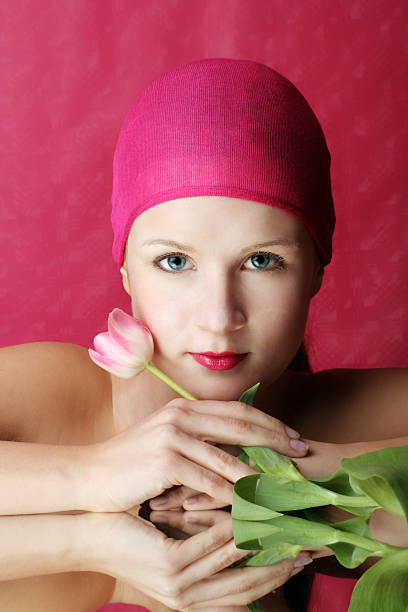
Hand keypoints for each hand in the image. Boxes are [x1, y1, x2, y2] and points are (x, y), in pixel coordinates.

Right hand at [81, 397, 308, 512]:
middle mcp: (181, 414)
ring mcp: (172, 436)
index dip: (270, 423)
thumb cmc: (132, 463)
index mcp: (185, 407)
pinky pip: (207, 481)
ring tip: (283, 487)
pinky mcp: (165, 461)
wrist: (91, 477)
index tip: (294, 438)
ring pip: (228, 457)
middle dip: (276, 440)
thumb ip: (200, 437)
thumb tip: (239, 447)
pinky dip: (230, 495)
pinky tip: (247, 506)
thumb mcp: (168, 440)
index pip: (239, 410)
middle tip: (302, 454)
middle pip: (242, 424)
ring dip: (259, 474)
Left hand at [82, 508, 313, 610]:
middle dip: (282, 569)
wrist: (91, 528)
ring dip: (265, 550)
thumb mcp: (177, 536)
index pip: (247, 589)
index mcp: (196, 592)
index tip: (304, 554)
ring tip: (289, 529)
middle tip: (311, 549)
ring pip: (234, 572)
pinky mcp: (169, 568)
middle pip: (249, 588)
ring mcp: (181, 586)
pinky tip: (247, 516)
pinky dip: (231, 534)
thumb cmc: (134, 528)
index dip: (278, 573)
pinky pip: (209, 551)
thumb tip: (242, 519)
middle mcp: (192, 597)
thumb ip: (209, 533)